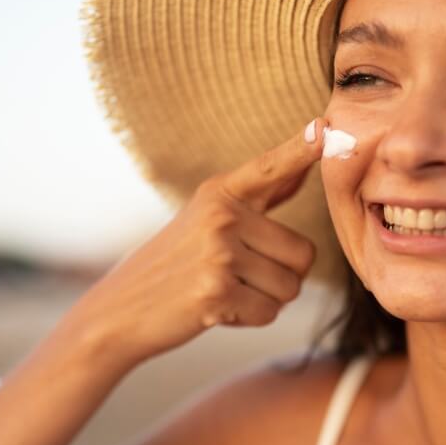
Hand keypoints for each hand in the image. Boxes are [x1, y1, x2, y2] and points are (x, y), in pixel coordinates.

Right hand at [58, 119, 326, 372]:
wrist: (120, 310)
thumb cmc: (174, 265)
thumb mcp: (207, 218)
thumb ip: (259, 197)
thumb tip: (305, 166)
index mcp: (219, 193)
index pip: (270, 168)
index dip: (301, 149)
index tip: (325, 125)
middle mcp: (221, 216)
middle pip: (304, 254)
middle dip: (282, 275)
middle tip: (238, 276)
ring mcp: (218, 253)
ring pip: (290, 287)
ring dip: (265, 299)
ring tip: (224, 289)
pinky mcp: (216, 292)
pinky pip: (269, 312)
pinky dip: (249, 318)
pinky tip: (216, 308)